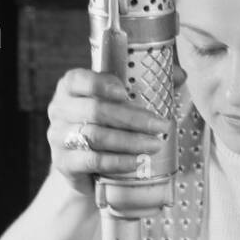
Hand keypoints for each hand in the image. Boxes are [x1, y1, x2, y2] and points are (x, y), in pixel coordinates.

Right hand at [47, 67, 184, 194]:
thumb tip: (181, 74)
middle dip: (132, 119)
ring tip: (154, 145)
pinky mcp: (63, 162)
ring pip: (95, 136)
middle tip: (160, 126)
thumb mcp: (121, 103)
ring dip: (130, 141)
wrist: (85, 166)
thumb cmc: (106, 125)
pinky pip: (92, 161)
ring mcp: (58, 136)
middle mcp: (59, 109)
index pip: (80, 80)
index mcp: (71, 87)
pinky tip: (136, 162)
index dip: (101, 84)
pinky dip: (118, 161)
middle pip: (95, 110)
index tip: (125, 92)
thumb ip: (148, 85)